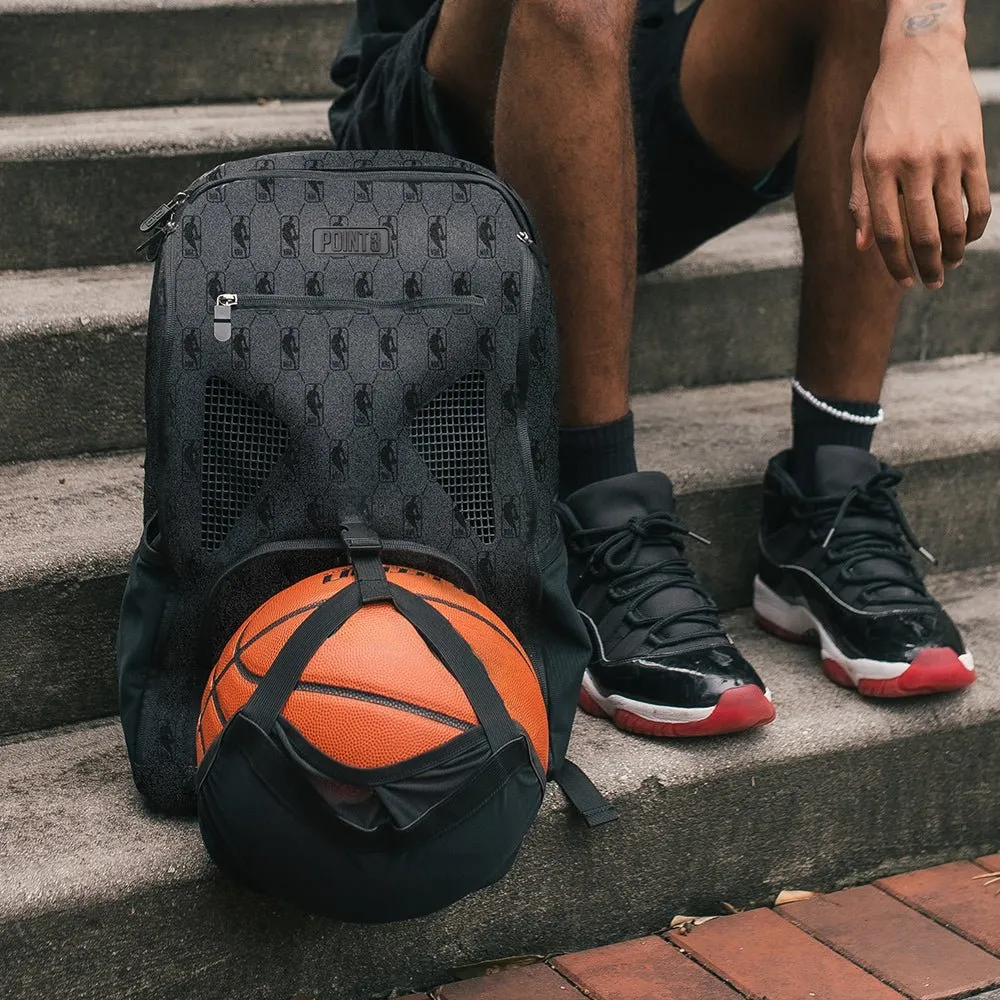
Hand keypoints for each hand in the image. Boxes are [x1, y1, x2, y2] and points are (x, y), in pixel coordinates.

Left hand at [849, 41, 990, 288]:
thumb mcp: (859, 150)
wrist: (921, 57)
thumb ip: (861, 199)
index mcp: (878, 166)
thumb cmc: (882, 109)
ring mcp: (947, 155)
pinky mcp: (974, 146)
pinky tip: (968, 239)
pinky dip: (976, 225)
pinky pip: (980, 197)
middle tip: (930, 283)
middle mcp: (913, 163)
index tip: (902, 282)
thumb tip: (864, 247)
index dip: (894, 263)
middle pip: (923, 232)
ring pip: (955, 220)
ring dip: (953, 251)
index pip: (887, 230)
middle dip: (927, 265)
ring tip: (948, 265)